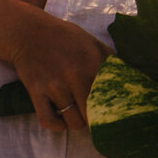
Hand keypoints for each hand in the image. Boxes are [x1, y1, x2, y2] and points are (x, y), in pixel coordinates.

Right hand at [0, 0, 111, 132]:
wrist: (27, 31)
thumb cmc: (63, 37)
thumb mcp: (91, 41)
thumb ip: (110, 59)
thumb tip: (130, 78)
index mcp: (92, 61)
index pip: (111, 95)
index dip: (115, 108)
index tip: (115, 113)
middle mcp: (75, 75)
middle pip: (94, 113)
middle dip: (97, 119)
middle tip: (97, 118)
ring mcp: (55, 85)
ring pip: (74, 121)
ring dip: (78, 122)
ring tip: (79, 116)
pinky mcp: (36, 92)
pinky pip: (49, 121)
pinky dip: (57, 126)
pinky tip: (62, 120)